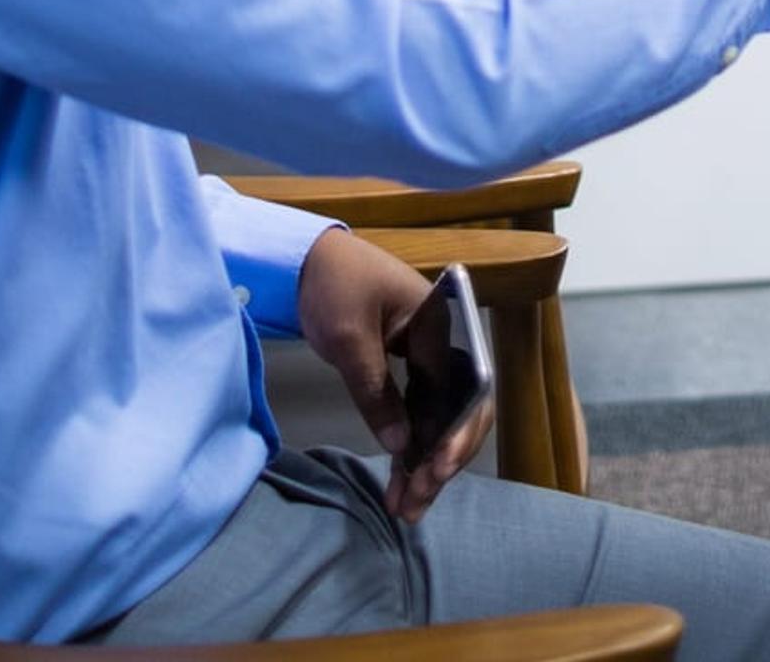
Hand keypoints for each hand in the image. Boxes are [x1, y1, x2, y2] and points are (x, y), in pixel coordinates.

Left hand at [295, 230, 487, 520]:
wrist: (306, 261)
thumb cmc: (332, 285)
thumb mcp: (349, 340)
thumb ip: (376, 391)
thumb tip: (401, 446)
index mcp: (439, 325)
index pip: (463, 387)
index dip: (457, 432)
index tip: (437, 468)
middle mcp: (442, 344)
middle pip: (461, 410)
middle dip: (443, 460)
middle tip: (416, 501)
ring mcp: (426, 360)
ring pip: (440, 419)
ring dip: (427, 463)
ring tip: (407, 508)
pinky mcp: (407, 372)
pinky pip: (419, 415)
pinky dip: (411, 449)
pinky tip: (400, 480)